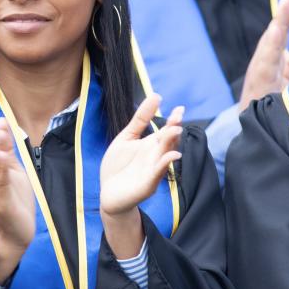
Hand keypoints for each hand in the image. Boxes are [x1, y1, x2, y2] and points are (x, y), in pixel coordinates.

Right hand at [0, 118, 35, 282]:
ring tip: (1, 136)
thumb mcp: (16, 176)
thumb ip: (10, 159)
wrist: (17, 233)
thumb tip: (6, 138)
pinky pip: (1, 184)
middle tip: (0, 123)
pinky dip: (1, 170)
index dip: (0, 135)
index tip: (3, 120)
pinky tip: (2, 158)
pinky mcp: (1, 203)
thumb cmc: (17, 204)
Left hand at [99, 95, 182, 257]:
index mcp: (151, 145)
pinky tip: (171, 155)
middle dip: (173, 130)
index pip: (166, 130)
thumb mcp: (126, 138)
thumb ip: (140, 119)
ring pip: (166, 155)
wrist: (109, 193)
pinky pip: (158, 173)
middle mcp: (156, 156)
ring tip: (175, 131)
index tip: (179, 108)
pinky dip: (164, 164)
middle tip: (177, 117)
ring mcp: (153, 170)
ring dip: (171, 144)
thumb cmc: (118, 166)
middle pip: (168, 141)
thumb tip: (156, 96)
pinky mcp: (148, 185)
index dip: (174, 120)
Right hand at [239, 0, 288, 109]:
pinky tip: (277, 32)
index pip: (281, 35)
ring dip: (278, 25)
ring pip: (269, 48)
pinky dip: (270, 48)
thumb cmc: (275, 113)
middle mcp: (265, 69)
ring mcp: (260, 78)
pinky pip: (264, 67)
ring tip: (286, 6)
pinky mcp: (259, 89)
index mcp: (273, 66)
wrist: (257, 139)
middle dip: (284, 14)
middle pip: (275, 37)